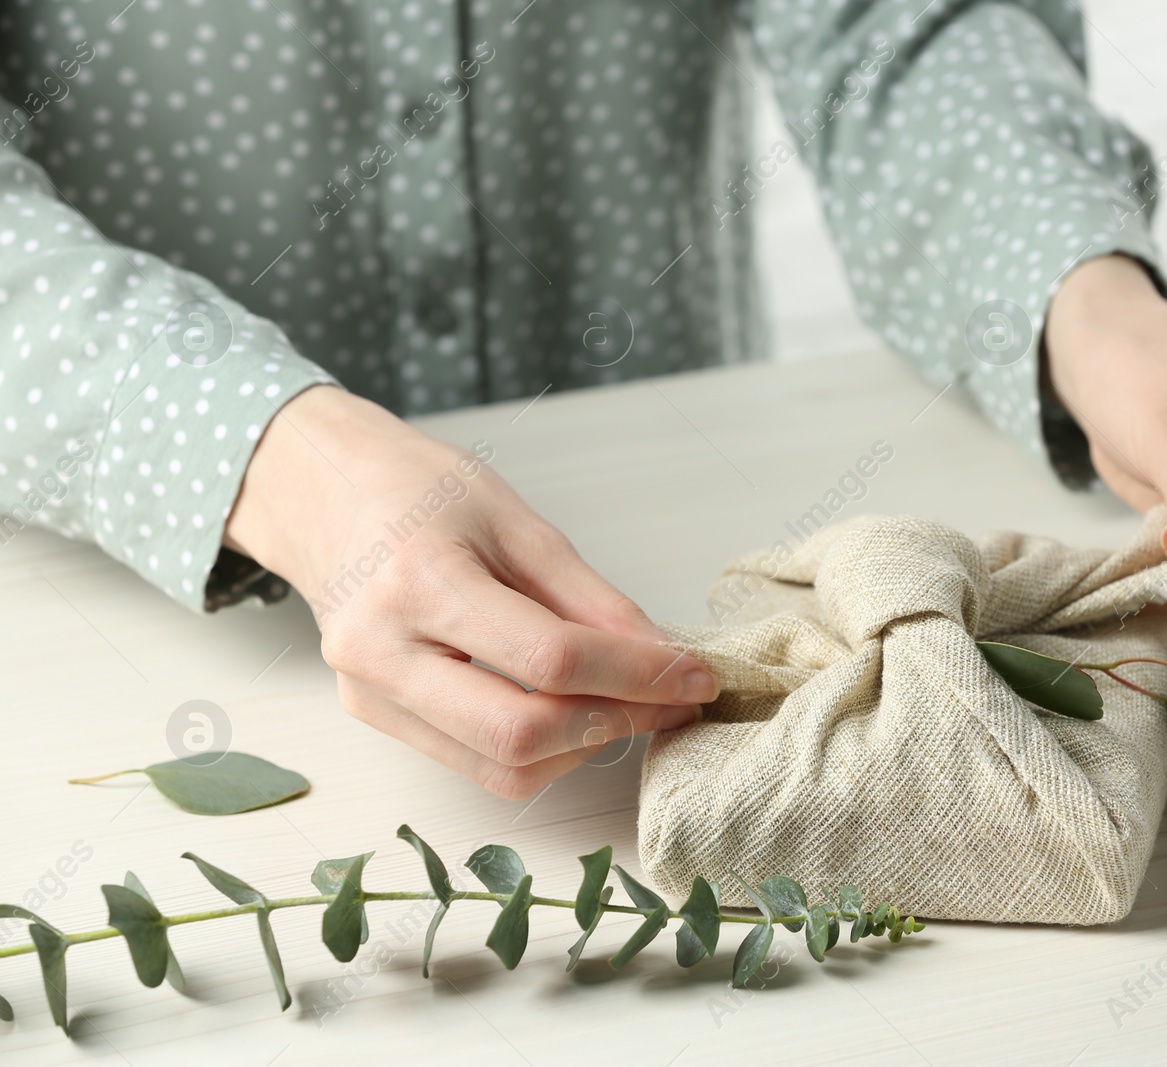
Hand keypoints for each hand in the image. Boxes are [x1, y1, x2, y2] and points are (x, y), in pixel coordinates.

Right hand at [223, 385, 713, 796]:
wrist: (322, 496)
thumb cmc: (420, 494)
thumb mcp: (519, 521)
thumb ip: (593, 598)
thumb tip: (665, 658)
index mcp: (420, 580)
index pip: (549, 658)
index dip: (637, 675)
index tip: (695, 673)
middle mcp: (381, 650)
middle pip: (519, 734)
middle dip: (616, 723)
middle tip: (671, 698)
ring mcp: (369, 694)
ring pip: (500, 768)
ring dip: (583, 747)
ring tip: (627, 702)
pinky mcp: (372, 716)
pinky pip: (473, 763)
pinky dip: (541, 751)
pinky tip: (571, 709)